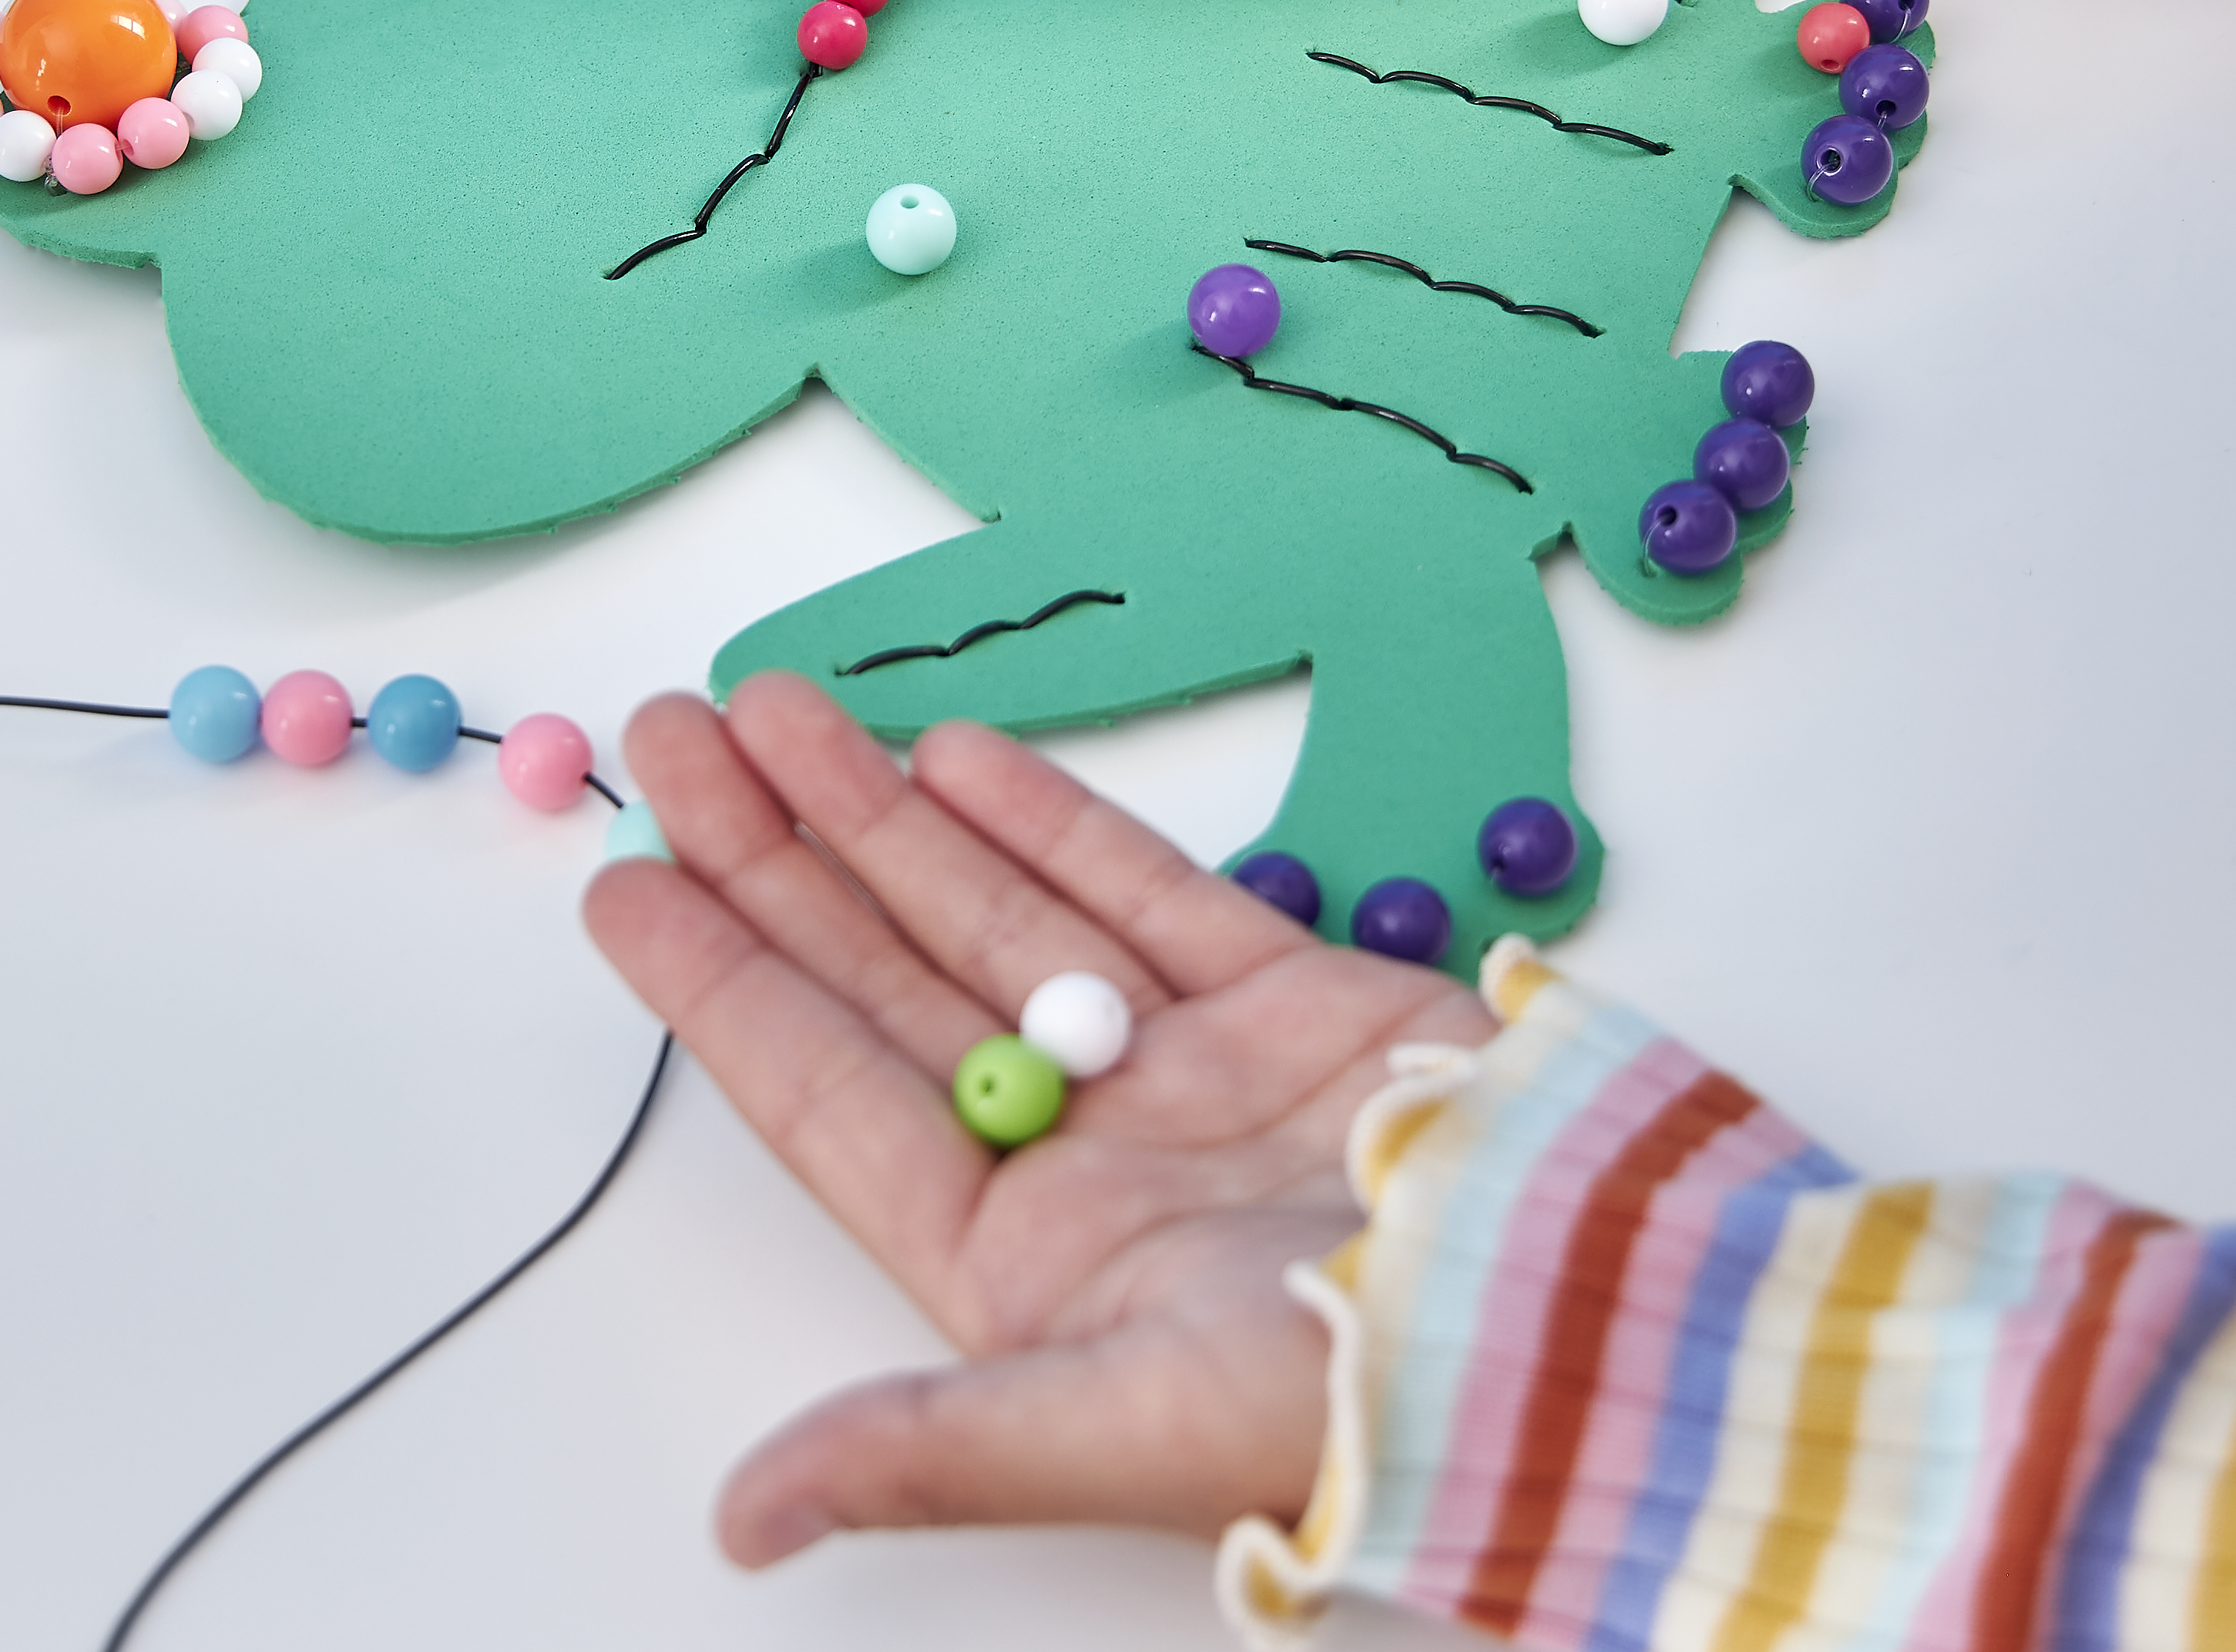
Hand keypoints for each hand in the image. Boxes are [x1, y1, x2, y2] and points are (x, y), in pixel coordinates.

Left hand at [582, 672, 1492, 1562]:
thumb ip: (926, 1450)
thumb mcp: (1125, 1430)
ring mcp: (1181, 1068)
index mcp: (1019, 1261)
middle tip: (677, 732)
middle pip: (885, 974)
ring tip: (781, 712)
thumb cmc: (1371, 1397)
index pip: (827, 1092)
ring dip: (883, 811)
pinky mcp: (1287, 1002)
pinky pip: (1139, 890)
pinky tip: (953, 750)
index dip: (720, 984)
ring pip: (992, 911)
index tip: (622, 882)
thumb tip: (738, 1523)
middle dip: (778, 854)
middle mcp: (1082, 1155)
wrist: (1613, 1316)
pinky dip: (1047, 817)